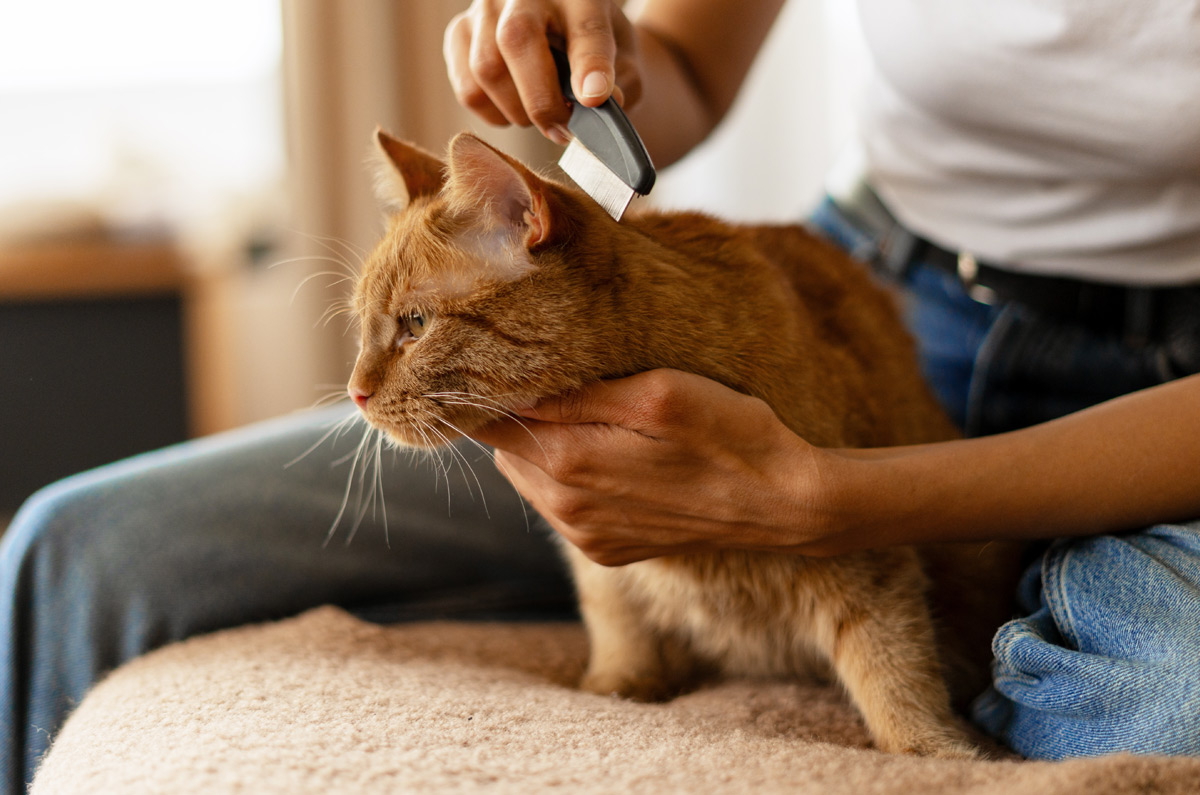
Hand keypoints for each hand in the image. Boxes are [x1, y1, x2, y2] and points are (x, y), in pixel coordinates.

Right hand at [443, 0, 641, 142]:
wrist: (562, 30)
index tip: (594, 98)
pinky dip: (493, 112)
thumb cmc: (594, 50)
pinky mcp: (459, 32)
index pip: (584, 26)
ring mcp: (485, 8)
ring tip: (540, 112)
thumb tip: (596, 101)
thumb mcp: (622, 61)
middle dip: (542, 101)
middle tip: (563, 128)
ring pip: (486, 69)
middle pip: (517, 40)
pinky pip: (468, 89)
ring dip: (517, 111)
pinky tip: (515, 105)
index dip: (590, 64)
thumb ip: (619, 81)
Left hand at [472, 369, 843, 565]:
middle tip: (555, 382)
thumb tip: (512, 391)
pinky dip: (570, 479)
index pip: (489, 426)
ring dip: (543, 448)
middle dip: (517, 418)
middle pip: (505, 453)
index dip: (487, 394)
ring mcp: (588, 535)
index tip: (503, 367)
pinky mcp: (609, 549)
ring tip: (589, 418)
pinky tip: (613, 456)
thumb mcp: (657, 392)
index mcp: (571, 463)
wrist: (785, 505)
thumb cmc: (730, 435)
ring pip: (530, 480)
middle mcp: (568, 509)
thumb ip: (579, 394)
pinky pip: (562, 508)